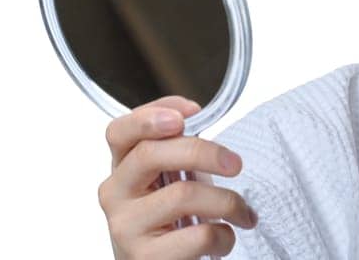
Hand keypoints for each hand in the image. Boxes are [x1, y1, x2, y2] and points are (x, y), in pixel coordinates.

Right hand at [98, 95, 255, 258]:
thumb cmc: (168, 225)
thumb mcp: (168, 183)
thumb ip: (174, 151)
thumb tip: (195, 117)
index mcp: (121, 170)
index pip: (119, 132)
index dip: (150, 116)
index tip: (189, 113)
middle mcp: (115, 195)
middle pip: (150, 154)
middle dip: (202, 152)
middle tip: (234, 163)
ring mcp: (126, 228)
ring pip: (183, 195)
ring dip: (227, 202)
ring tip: (242, 213)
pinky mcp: (146, 259)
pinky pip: (198, 235)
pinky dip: (224, 235)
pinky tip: (224, 238)